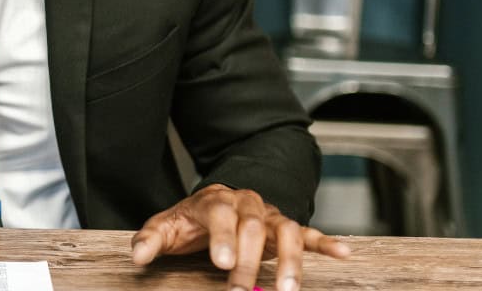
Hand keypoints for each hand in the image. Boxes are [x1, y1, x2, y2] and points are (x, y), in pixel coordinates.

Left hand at [130, 184, 349, 290]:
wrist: (216, 201)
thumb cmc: (190, 220)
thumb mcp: (166, 226)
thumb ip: (150, 240)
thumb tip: (138, 257)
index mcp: (215, 200)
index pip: (220, 215)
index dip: (222, 238)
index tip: (222, 263)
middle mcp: (246, 203)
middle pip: (252, 228)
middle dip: (248, 262)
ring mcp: (269, 215)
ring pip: (285, 232)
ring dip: (289, 261)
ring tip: (287, 290)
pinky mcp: (286, 227)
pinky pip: (309, 233)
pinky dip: (325, 243)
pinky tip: (343, 254)